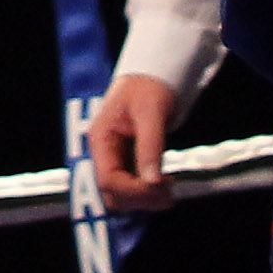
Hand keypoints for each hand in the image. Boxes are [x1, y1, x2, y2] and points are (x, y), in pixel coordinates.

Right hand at [87, 69, 181, 214]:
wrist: (154, 74)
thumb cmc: (149, 87)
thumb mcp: (151, 112)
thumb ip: (150, 146)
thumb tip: (153, 181)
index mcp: (101, 139)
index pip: (107, 180)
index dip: (133, 191)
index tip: (161, 187)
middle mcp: (105, 152)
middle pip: (112, 193)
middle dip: (140, 198)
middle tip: (169, 191)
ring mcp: (116, 158)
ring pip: (123, 195)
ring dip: (146, 198)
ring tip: (170, 187)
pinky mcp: (129, 160)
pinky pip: (133, 187)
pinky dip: (149, 192)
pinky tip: (167, 183)